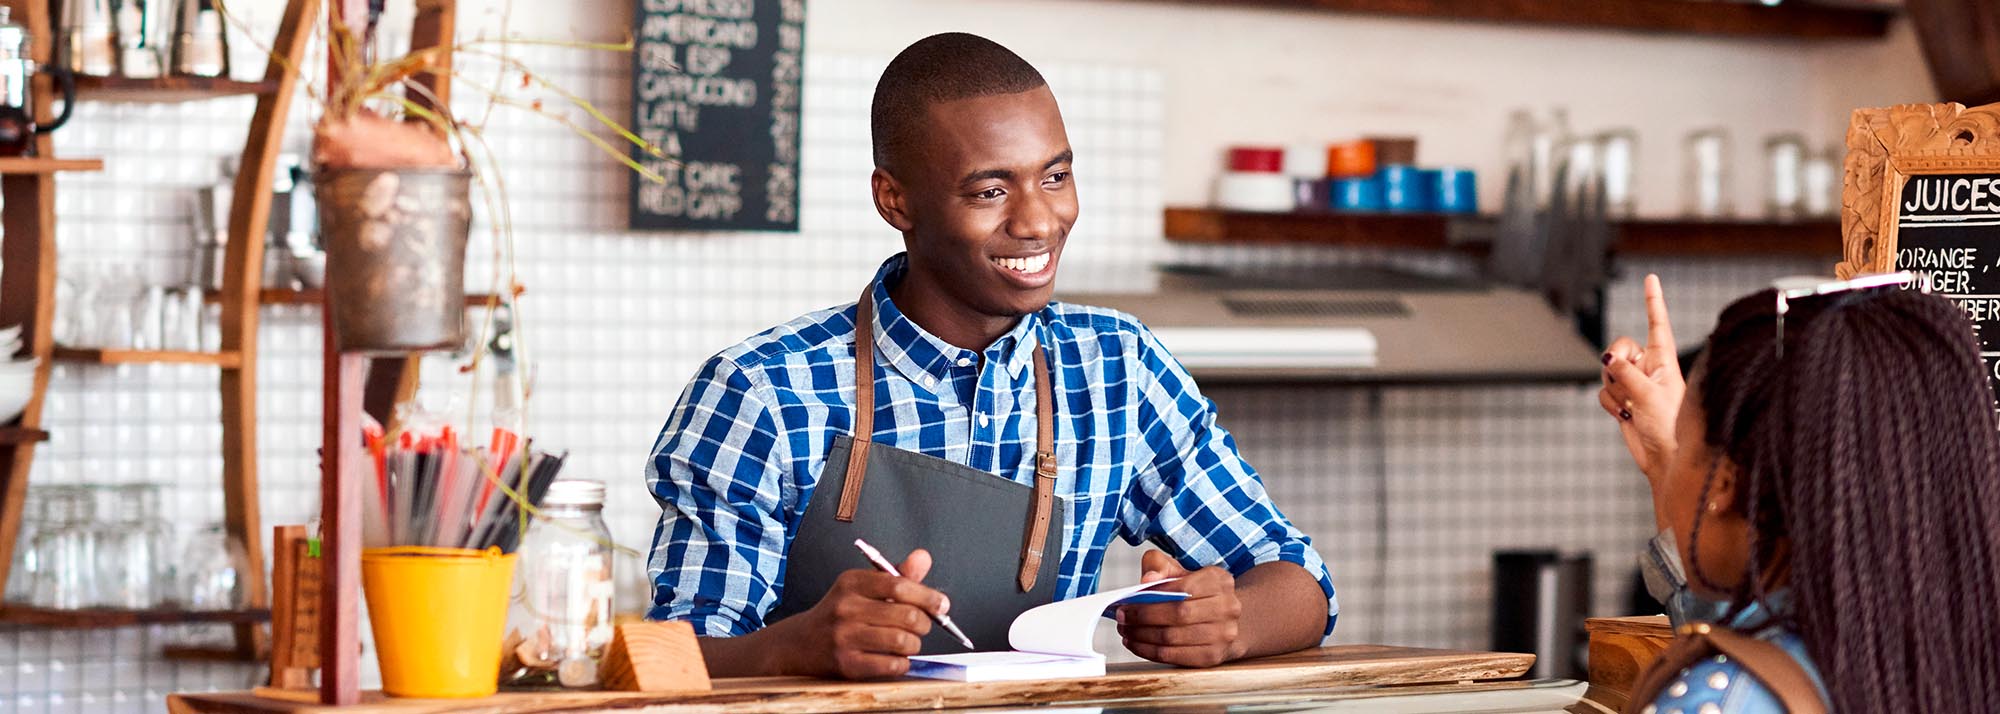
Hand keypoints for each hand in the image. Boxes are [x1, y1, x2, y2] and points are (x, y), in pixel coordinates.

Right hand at [784, 549, 945, 679]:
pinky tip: (894, 657)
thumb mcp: (863, 587)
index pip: (898, 585)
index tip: (942, 604)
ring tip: (907, 641)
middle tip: (922, 625)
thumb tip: (923, 557)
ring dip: (914, 644)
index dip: (927, 596)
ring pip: (903, 642)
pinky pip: (892, 665)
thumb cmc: (840, 613)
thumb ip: (897, 575)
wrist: (800, 644)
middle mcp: (846, 608)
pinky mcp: (847, 665)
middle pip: (906, 616)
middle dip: (924, 623)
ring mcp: (845, 638)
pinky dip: (902, 662)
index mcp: (851, 582)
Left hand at [1116, 550, 1245, 667]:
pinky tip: (1136, 644)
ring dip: (1142, 636)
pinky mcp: (1214, 656)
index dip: (1152, 597)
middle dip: (1143, 617)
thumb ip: (1160, 565)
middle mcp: (1228, 607)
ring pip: (1174, 637)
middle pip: (1178, 614)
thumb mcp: (1180, 570)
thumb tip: (1148, 579)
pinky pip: (1175, 656)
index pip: (1182, 588)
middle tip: (1122, 618)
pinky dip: (1150, 652)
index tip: (1126, 602)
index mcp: (1219, 580)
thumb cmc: (1195, 592)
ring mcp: (1224, 634)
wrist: (1224, 621)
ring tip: (1126, 631)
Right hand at [1598, 274, 1685, 482]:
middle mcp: (1649, 368)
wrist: (1665, 457)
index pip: (1658, 324)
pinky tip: (1625, 417)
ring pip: (1608, 372)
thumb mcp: (1649, 394)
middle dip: (1616, 363)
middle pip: (1620, 348)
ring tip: (1632, 407)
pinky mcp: (1623, 400)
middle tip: (1625, 380)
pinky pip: (1604, 392)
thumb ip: (1626, 373)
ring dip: (1615, 391)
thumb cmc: (1670, 426)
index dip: (1653, 301)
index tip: (1650, 278)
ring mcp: (1635, 384)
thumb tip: (1607, 360)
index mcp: (1665, 360)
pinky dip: (1610, 404)